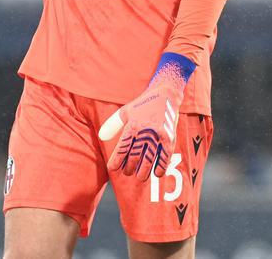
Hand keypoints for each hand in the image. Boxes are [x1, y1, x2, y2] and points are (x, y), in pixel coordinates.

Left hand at [98, 53, 194, 180]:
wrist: (165, 95)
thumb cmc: (142, 105)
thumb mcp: (125, 111)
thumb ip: (112, 124)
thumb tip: (101, 137)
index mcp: (133, 126)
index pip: (122, 148)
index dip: (116, 161)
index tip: (112, 169)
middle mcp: (145, 132)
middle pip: (134, 157)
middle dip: (129, 168)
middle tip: (127, 172)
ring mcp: (158, 136)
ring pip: (149, 160)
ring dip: (143, 172)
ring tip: (140, 177)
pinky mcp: (169, 138)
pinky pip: (165, 157)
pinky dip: (161, 167)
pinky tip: (157, 174)